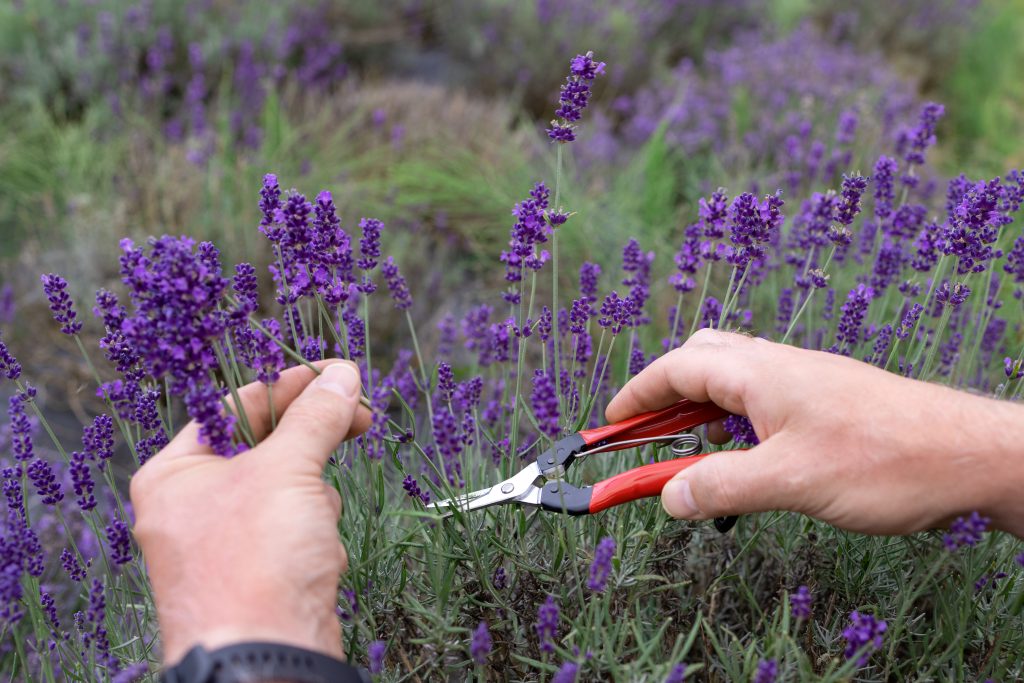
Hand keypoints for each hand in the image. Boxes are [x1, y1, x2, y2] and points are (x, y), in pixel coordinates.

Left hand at [130, 360, 371, 664]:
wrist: (266, 658)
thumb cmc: (254, 561)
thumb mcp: (287, 470)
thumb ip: (315, 416)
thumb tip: (341, 375)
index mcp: (175, 475)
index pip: (234, 408)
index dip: (289, 386)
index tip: (336, 374)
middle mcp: (192, 507)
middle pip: (264, 446)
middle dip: (311, 442)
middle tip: (359, 418)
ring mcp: (225, 542)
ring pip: (287, 488)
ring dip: (314, 496)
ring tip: (317, 522)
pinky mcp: (259, 572)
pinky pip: (295, 529)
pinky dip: (314, 533)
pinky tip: (318, 554)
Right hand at [607, 329, 1023, 537]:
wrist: (967, 454)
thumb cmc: (887, 459)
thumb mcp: (791, 481)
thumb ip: (722, 486)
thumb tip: (670, 496)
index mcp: (760, 372)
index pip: (676, 369)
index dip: (636, 397)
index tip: (609, 426)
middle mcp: (778, 367)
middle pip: (700, 360)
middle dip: (663, 395)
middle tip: (644, 436)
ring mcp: (804, 381)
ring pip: (732, 380)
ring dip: (699, 412)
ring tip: (690, 457)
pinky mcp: (825, 402)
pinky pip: (761, 401)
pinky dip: (733, 424)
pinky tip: (746, 461)